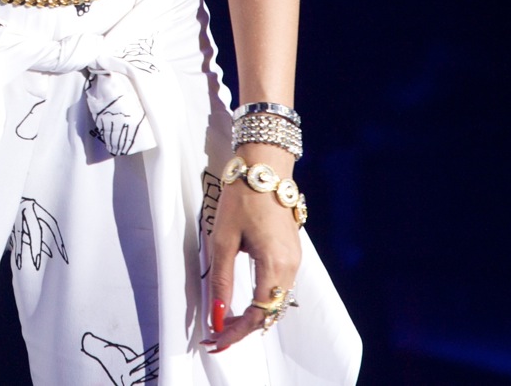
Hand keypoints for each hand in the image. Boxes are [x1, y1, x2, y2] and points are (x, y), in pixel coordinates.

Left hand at [206, 147, 302, 353]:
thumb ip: (222, 281)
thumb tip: (217, 316)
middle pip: (270, 312)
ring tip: (225, 323)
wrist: (264, 170)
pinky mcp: (292, 254)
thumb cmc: (241, 199)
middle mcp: (291, 268)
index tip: (215, 340)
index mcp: (275, 265)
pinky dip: (261, 301)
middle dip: (243, 328)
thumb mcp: (223, 241)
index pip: (259, 314)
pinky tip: (243, 303)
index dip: (237, 332)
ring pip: (276, 302)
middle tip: (215, 336)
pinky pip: (279, 288)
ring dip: (253, 316)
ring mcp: (295, 261)